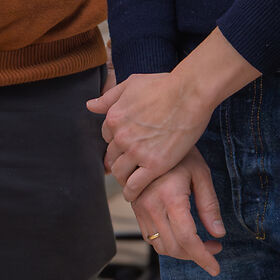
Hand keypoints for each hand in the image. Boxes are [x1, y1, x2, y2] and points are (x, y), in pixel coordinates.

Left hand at [87, 71, 214, 200]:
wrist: (189, 94)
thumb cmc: (164, 85)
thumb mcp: (131, 84)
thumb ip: (109, 97)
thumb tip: (89, 105)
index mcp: (113, 117)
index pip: (106, 136)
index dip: (116, 141)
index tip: (124, 147)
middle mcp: (121, 136)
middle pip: (112, 155)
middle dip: (118, 161)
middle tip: (126, 168)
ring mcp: (137, 151)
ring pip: (121, 172)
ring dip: (123, 178)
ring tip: (129, 182)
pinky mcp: (154, 164)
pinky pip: (136, 185)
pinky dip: (132, 192)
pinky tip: (133, 195)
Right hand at [129, 149, 225, 277]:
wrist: (149, 136)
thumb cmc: (180, 151)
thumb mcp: (201, 173)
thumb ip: (209, 205)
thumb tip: (218, 233)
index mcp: (170, 196)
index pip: (187, 239)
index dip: (203, 257)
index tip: (215, 268)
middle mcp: (150, 205)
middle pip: (173, 247)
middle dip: (195, 255)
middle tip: (214, 246)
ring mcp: (139, 207)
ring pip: (160, 245)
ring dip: (181, 251)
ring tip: (199, 241)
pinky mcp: (135, 207)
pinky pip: (149, 236)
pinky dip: (167, 242)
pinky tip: (181, 232)